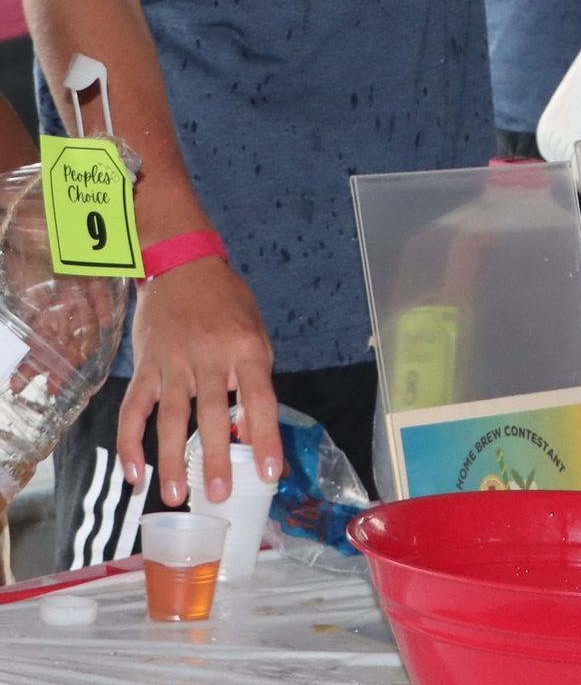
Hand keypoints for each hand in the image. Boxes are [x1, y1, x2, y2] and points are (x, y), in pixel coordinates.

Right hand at [121, 256, 278, 507]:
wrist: (182, 266)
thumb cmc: (227, 303)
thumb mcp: (255, 333)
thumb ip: (254, 380)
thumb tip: (253, 432)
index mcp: (247, 349)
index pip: (261, 401)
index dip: (265, 439)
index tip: (269, 474)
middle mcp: (210, 357)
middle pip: (212, 415)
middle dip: (215, 459)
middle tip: (219, 496)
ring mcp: (173, 363)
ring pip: (170, 419)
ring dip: (171, 461)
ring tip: (175, 497)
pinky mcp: (145, 367)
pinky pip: (134, 410)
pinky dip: (130, 444)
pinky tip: (134, 474)